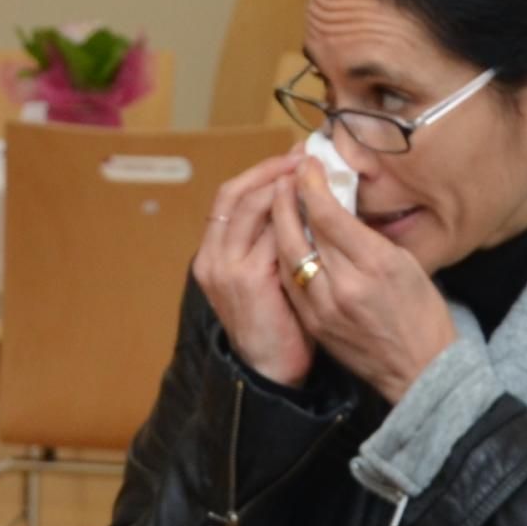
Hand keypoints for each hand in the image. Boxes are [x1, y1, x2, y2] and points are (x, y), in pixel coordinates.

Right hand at [193, 156, 324, 387]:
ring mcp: (225, 267)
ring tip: (311, 172)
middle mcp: (211, 257)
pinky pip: (269, 229)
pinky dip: (291, 211)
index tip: (293, 159)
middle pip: (235, 191)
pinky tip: (315, 203)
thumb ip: (271, 242)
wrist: (272, 370)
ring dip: (282, 183)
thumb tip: (297, 200)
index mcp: (212, 253)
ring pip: (250, 204)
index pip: (231, 196)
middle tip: (304, 155)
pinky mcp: (247, 277)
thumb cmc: (278, 324)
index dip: (262, 172)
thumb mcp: (268, 274)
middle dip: (272, 169)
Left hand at [266, 172, 456, 403]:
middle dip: (286, 199)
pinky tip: (282, 239)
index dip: (312, 186)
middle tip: (284, 175)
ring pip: (288, 258)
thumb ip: (368, 237)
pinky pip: (290, 283)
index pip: (329, 216)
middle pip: (300, 234)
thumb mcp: (406, 263)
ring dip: (278, 226)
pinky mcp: (313, 324)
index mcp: (375, 264)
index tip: (307, 164)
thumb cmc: (422, 311)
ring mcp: (323, 308)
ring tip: (278, 201)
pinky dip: (283, 256)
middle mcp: (344, 285)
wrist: (419, 369)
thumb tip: (337, 210)